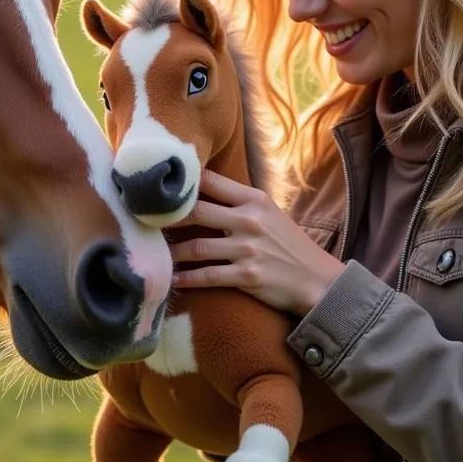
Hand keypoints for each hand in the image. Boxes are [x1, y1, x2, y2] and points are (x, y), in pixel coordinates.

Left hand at [168, 170, 345, 314]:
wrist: (317, 280)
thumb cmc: (289, 245)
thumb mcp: (270, 213)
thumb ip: (240, 202)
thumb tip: (202, 190)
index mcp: (254, 200)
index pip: (211, 182)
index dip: (183, 183)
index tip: (159, 186)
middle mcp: (249, 220)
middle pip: (196, 212)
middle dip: (167, 216)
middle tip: (145, 219)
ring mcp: (247, 249)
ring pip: (195, 247)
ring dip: (171, 252)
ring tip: (154, 253)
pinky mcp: (246, 276)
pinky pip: (207, 276)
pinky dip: (186, 279)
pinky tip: (172, 279)